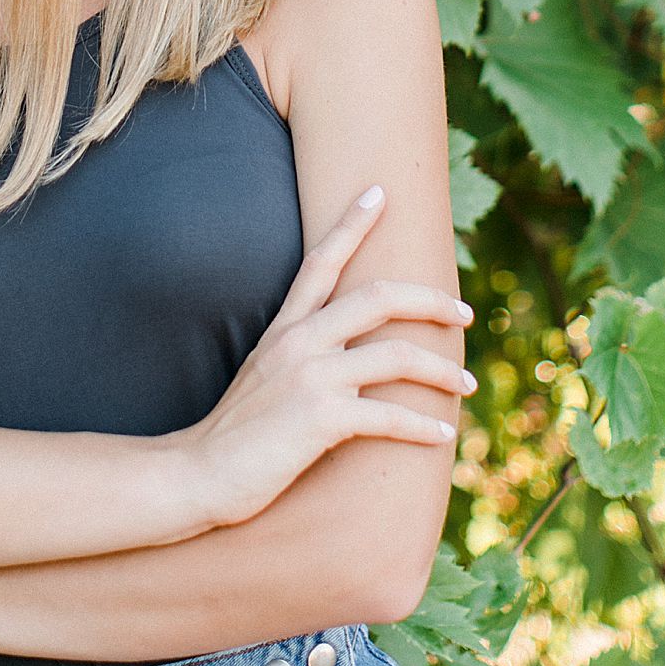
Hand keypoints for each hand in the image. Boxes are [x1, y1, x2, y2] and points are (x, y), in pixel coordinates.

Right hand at [179, 185, 473, 531]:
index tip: (379, 192)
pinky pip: (389, 415)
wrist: (197, 473)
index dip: (352, 223)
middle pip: (379, 297)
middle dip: (431, 299)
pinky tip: (441, 434)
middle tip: (464, 311)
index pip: (321, 261)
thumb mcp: (266, 378)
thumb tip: (350, 365)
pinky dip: (423, 425)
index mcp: (285, 328)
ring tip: (467, 384)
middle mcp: (300, 342)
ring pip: (397, 355)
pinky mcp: (321, 418)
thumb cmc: (235, 434)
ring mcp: (311, 377)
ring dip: (442, 370)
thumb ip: (303, 360)